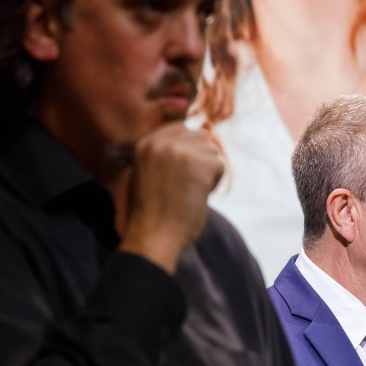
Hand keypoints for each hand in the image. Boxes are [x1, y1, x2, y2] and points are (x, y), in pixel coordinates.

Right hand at [116, 123, 223, 272]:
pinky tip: (197, 196)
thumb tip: (198, 129)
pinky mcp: (196, 164)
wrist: (153, 237)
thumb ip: (165, 152)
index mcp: (145, 143)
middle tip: (185, 186)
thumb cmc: (153, 213)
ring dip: (207, 173)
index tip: (179, 175)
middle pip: (199, 138)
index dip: (189, 152)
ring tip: (188, 192)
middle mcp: (159, 142)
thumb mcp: (148, 172)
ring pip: (211, 151)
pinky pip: (220, 166)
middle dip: (199, 162)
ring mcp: (178, 151)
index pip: (182, 129)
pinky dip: (214, 184)